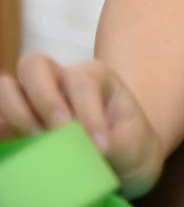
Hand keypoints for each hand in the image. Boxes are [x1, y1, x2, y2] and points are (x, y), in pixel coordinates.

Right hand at [0, 54, 164, 195]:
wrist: (118, 159)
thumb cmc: (126, 144)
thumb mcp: (130, 141)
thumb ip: (108, 142)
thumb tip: (82, 147)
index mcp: (93, 75)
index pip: (81, 81)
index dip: (88, 113)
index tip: (100, 145)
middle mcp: (58, 80)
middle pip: (34, 65)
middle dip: (44, 98)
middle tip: (60, 131)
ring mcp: (32, 100)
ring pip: (7, 88)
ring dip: (18, 113)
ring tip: (39, 141)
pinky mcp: (15, 123)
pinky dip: (6, 129)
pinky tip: (25, 149)